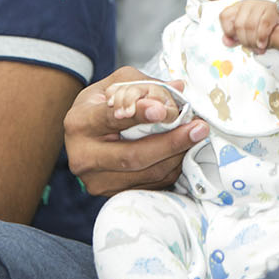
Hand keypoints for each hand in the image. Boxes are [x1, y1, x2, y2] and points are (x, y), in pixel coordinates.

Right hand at [64, 66, 206, 195]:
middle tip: (198, 128)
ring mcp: (97, 181)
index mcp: (80, 122)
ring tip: (194, 137)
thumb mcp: (118, 84)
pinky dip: (170, 168)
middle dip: (171, 143)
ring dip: (176, 156)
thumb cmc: (104, 104)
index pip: (111, 118)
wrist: (86, 135)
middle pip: (133, 156)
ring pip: (146, 174)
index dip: (138, 115)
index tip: (164, 111)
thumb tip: (177, 89)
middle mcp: (83, 156)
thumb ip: (146, 84)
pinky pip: (151, 185)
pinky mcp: (112, 195)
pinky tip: (180, 152)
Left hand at [220, 0, 278, 53]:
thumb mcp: (247, 32)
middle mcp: (248, 4)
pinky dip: (262, 37)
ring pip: (250, 25)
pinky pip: (264, 25)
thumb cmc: (264, 26)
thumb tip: (226, 41)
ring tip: (259, 48)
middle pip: (238, 25)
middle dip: (244, 41)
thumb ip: (234, 37)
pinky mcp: (273, 10)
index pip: (224, 16)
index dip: (227, 31)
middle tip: (251, 48)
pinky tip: (262, 44)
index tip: (235, 40)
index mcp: (238, 7)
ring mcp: (260, 5)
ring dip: (253, 41)